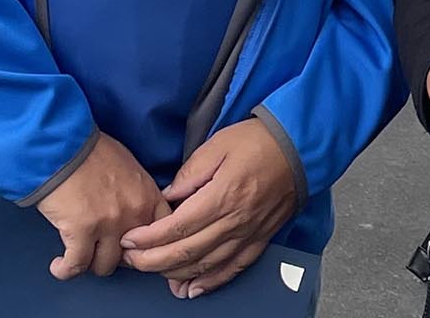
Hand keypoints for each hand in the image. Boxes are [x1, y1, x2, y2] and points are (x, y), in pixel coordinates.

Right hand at [35, 133, 170, 280]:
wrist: (64, 145)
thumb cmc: (91, 151)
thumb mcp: (130, 168)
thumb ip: (137, 194)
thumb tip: (134, 212)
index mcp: (148, 196)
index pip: (162, 234)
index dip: (146, 246)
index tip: (133, 248)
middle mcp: (134, 213)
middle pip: (134, 256)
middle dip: (118, 257)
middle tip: (103, 252)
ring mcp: (108, 225)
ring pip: (106, 265)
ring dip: (91, 263)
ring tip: (80, 257)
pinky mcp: (80, 232)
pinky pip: (76, 265)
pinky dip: (66, 270)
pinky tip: (60, 266)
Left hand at [120, 119, 298, 298]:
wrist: (300, 148)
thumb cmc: (260, 141)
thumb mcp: (217, 145)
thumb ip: (189, 174)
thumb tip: (167, 197)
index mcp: (221, 196)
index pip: (175, 228)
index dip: (147, 238)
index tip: (129, 239)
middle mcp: (234, 221)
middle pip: (185, 253)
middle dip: (152, 261)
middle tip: (132, 259)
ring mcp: (248, 234)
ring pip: (205, 266)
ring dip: (175, 274)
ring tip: (154, 272)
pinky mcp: (260, 239)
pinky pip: (233, 269)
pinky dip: (211, 282)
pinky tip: (192, 288)